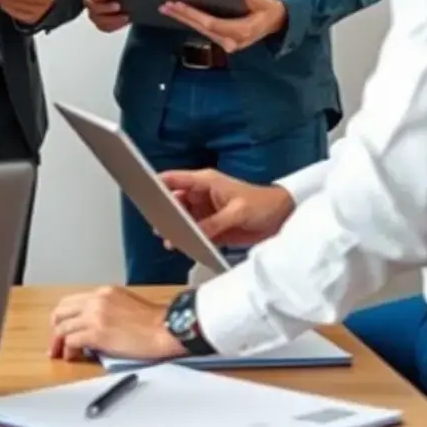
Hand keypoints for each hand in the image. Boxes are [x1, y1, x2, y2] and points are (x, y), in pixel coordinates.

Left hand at [49, 287, 184, 361]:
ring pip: (63, 327)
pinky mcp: (96, 333)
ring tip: (62, 353)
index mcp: (103, 293)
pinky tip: (73, 356)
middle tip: (56, 342)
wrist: (164, 329)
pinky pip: (72, 340)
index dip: (64, 316)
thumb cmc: (153, 322)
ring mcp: (94, 316)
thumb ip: (106, 309)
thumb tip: (94, 324)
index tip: (62, 327)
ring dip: (59, 342)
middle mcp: (95, 300)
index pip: (72, 301)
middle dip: (56, 328)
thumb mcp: (126, 304)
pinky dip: (69, 350)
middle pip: (62, 311)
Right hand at [84, 0, 128, 32]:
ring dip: (112, 20)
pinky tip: (125, 20)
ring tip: (125, 16)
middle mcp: (91, 4)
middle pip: (93, 9)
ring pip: (98, 21)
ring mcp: (96, 15)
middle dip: (105, 8)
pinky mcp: (102, 23)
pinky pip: (105, 27)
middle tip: (118, 6)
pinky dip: (115, 25)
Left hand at [158, 0, 286, 52]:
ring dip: (183, 19)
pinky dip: (191, 21)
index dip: (193, 14)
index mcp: (242, 32)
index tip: (178, 4)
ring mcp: (228, 44)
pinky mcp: (224, 42)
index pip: (211, 24)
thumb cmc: (267, 8)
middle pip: (202, 28)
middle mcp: (233, 42)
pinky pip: (204, 31)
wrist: (276, 22)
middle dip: (182, 15)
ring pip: (201, 31)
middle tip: (165, 5)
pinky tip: (178, 14)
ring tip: (167, 8)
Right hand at [159, 168, 294, 246]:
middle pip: (176, 201)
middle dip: (166, 212)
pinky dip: (189, 239)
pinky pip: (196, 233)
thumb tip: (195, 234)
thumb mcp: (237, 212)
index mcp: (205, 182)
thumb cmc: (261, 204)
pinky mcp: (214, 227)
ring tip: (168, 240)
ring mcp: (207, 212)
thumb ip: (214, 223)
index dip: (159, 183)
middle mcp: (202, 195)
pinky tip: (182, 247)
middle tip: (156, 224)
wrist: (281, 218)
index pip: (176, 179)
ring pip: (184, 219)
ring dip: (177, 229)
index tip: (144, 192)